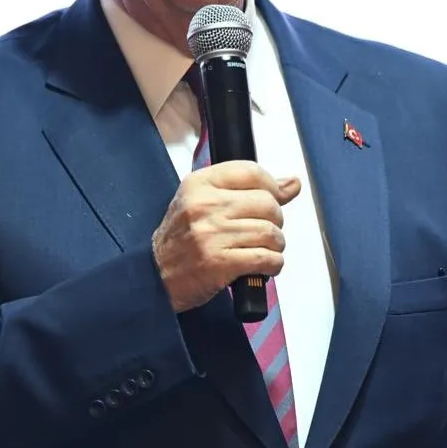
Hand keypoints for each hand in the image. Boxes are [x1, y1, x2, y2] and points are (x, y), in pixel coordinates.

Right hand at [151, 161, 301, 312]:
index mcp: (199, 184)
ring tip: (264, 249)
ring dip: (276, 245)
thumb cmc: (182, 238)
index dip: (272, 186)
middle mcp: (205, 206)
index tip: (276, 197)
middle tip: (266, 230)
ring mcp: (211, 235)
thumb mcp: (204, 202)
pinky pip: (266, 258)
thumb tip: (292, 184)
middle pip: (267, 203)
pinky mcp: (219, 263)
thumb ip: (247, 190)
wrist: (154, 276)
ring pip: (270, 232)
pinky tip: (264, 265)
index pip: (251, 172)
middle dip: (276, 220)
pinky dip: (273, 264)